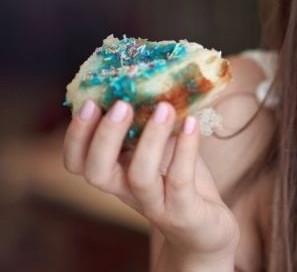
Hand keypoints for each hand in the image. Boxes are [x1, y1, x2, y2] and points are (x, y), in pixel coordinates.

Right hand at [63, 99, 239, 258]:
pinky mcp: (184, 212)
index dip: (76, 136)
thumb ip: (153, 124)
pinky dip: (186, 150)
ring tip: (165, 107)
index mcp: (116, 174)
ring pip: (140, 176)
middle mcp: (128, 191)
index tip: (88, 102)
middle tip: (121, 104)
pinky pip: (180, 180)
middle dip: (103, 137)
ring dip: (150, 139)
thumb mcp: (163, 150)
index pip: (77, 162)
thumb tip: (155, 78)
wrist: (208, 231)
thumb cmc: (182, 182)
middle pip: (97, 172)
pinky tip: (192, 124)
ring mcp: (155, 204)